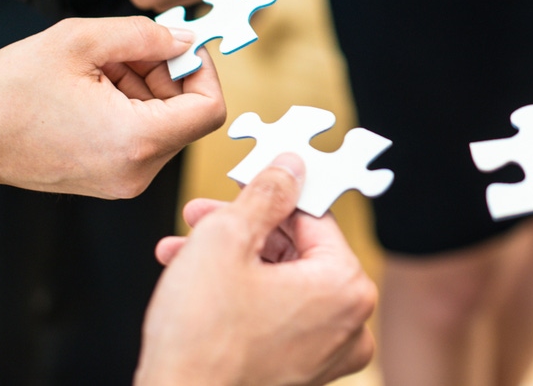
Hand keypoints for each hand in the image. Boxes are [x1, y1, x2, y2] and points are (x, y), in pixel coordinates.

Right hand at [0, 17, 226, 196]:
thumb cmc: (9, 91)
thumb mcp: (81, 41)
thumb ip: (145, 36)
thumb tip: (185, 41)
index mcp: (137, 142)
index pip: (210, 109)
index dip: (202, 70)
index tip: (177, 46)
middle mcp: (138, 171)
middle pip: (188, 115)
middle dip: (166, 74)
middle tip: (125, 50)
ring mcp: (124, 180)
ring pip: (165, 123)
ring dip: (146, 86)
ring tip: (101, 66)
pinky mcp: (109, 178)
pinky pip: (142, 136)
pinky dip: (130, 105)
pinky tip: (94, 86)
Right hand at [136, 156, 376, 385]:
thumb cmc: (201, 339)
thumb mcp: (226, 240)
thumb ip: (264, 194)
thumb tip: (290, 166)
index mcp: (346, 286)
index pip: (312, 216)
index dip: (268, 194)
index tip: (240, 185)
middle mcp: (349, 323)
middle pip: (296, 249)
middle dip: (243, 229)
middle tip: (202, 216)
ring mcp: (326, 353)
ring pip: (281, 281)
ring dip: (231, 260)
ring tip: (183, 249)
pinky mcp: (301, 372)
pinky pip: (277, 315)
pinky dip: (241, 295)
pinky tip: (194, 283)